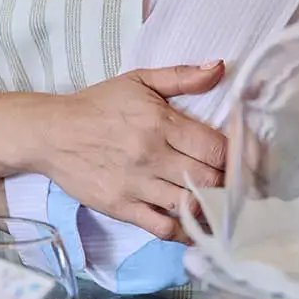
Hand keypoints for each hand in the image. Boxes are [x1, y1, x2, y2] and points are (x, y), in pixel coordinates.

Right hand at [33, 63, 227, 242]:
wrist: (51, 132)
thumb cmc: (97, 105)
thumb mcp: (138, 80)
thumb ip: (182, 76)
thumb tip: (221, 67)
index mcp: (160, 122)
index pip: (217, 147)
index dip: (240, 157)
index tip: (248, 162)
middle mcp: (152, 154)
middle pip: (210, 179)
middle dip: (228, 184)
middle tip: (236, 184)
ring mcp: (137, 184)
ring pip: (191, 206)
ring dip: (210, 208)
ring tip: (219, 204)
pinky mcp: (122, 207)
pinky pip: (164, 228)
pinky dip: (184, 232)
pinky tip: (193, 225)